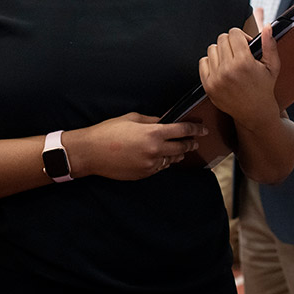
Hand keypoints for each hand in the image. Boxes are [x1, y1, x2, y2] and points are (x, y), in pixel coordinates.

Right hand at [65, 113, 206, 180]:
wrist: (91, 152)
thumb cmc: (109, 131)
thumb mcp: (132, 119)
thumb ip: (152, 121)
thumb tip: (166, 121)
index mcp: (153, 133)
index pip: (182, 131)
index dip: (195, 129)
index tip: (202, 130)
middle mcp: (154, 150)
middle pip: (181, 148)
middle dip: (190, 143)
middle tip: (195, 141)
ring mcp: (150, 165)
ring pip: (171, 160)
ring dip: (177, 154)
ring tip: (180, 149)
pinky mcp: (144, 174)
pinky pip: (160, 168)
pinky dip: (163, 162)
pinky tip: (162, 157)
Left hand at [200, 26, 280, 130]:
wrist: (254, 113)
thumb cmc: (264, 88)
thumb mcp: (272, 66)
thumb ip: (269, 44)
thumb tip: (267, 27)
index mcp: (244, 62)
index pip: (234, 33)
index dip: (241, 36)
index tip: (246, 45)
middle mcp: (228, 70)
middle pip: (222, 39)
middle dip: (231, 43)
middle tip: (239, 53)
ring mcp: (216, 78)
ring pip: (212, 48)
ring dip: (221, 51)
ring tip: (231, 61)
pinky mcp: (208, 85)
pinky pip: (203, 62)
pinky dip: (211, 62)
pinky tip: (222, 68)